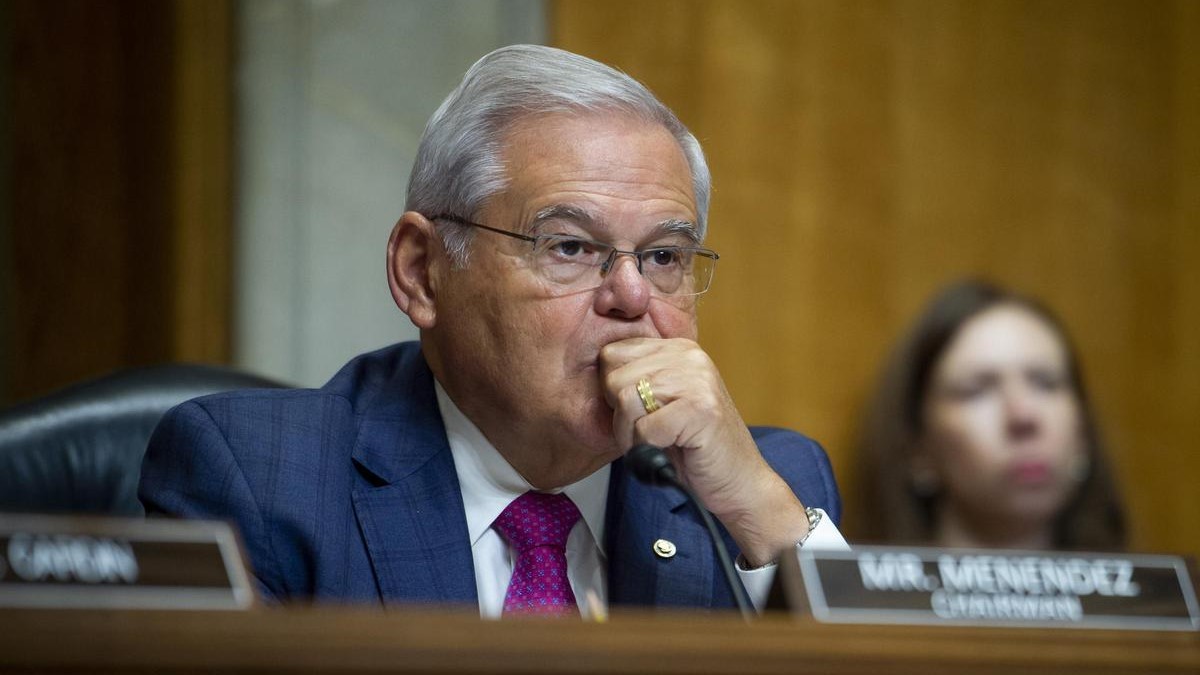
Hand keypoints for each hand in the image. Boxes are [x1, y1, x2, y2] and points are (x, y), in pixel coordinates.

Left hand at [599, 337, 811, 566]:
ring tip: (657, 444)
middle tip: (646, 435)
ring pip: (625, 400)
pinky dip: (647, 449)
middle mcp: (689, 356)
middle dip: (619, 415)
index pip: (612, 354)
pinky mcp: (700, 409)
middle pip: (613, 376)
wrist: (740, 483)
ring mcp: (697, 380)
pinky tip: (670, 451)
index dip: (612, 391)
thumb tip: (592, 374)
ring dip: (631, 435)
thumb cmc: (695, 448)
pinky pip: (644, 428)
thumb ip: (638, 381)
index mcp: (678, 348)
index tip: (637, 414)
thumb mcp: (664, 402)